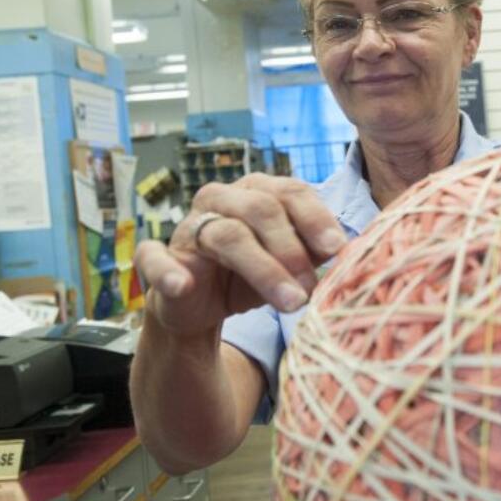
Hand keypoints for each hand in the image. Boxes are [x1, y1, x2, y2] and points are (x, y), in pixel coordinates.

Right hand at [133, 174, 345, 338]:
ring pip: (226, 236)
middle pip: (261, 210)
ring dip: (263, 270)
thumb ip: (314, 250)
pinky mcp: (159, 258)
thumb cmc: (250, 275)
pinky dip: (166, 272)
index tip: (339, 250)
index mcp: (256, 193)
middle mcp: (221, 200)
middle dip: (292, 250)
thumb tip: (346, 248)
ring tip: (290, 303)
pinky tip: (182, 286)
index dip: (315, 219)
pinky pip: (154, 258)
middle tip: (313, 289)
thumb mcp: (289, 263)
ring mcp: (189, 228)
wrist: (199, 308)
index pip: (290, 192)